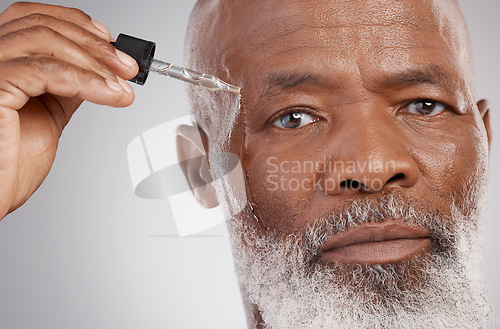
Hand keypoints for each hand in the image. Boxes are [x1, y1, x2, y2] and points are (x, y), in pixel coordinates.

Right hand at [0, 2, 138, 218]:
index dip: (77, 25)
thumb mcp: (47, 116)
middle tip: (128, 68)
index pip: (33, 19)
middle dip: (94, 45)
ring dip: (95, 63)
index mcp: (0, 62)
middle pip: (41, 24)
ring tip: (122, 87)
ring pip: (44, 41)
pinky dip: (86, 81)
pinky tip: (109, 95)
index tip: (113, 46)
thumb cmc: (6, 166)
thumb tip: (95, 73)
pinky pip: (46, 72)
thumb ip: (65, 89)